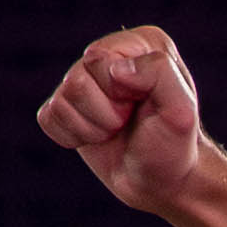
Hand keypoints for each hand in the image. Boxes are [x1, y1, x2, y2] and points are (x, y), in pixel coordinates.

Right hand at [35, 26, 208, 216]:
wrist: (163, 183)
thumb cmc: (174, 146)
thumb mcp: (180, 110)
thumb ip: (159, 73)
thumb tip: (115, 69)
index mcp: (139, 43)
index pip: (99, 58)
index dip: (116, 92)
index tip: (140, 107)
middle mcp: (110, 55)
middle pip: (75, 81)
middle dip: (104, 114)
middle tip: (127, 123)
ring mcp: (86, 80)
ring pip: (60, 102)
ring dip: (91, 129)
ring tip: (115, 131)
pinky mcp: (67, 107)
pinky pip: (47, 118)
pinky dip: (72, 137)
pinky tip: (96, 138)